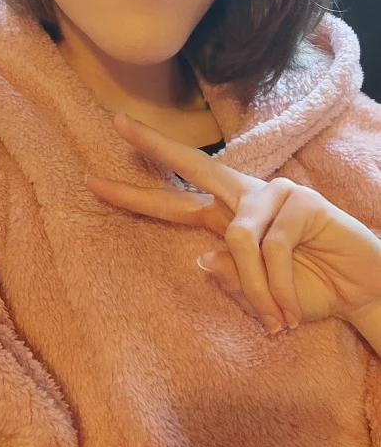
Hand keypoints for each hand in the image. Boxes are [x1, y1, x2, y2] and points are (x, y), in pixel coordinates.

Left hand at [85, 112, 380, 333]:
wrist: (363, 293)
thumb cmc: (308, 294)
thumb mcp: (261, 299)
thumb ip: (231, 281)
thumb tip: (201, 260)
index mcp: (229, 220)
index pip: (176, 202)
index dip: (136, 195)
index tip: (93, 184)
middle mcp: (246, 199)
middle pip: (195, 167)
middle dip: (155, 147)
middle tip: (117, 125)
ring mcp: (275, 195)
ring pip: (237, 236)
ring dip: (254, 288)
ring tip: (275, 321)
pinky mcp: (303, 201)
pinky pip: (273, 247)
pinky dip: (279, 285)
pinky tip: (291, 310)